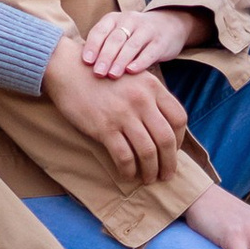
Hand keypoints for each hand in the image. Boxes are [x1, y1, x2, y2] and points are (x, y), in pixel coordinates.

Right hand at [41, 35, 190, 179]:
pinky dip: (129, 170)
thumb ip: (151, 97)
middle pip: (167, 139)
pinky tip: (128, 175)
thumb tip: (164, 125)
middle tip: (167, 174)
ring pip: (148, 151)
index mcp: (153, 87)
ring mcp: (123, 115)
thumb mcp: (134, 78)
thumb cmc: (102, 76)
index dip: (181, 139)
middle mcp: (142, 100)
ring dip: (151, 170)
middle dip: (170, 162)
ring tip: (149, 179)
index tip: (174, 150)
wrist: (69, 70)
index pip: (179, 118)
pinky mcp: (104, 127)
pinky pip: (124, 156)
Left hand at [79, 4, 198, 78]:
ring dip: (120, 61)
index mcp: (114, 19)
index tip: (86, 62)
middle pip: (115, 39)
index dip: (93, 45)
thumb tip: (80, 67)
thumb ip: (103, 45)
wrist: (169, 25)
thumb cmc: (134, 35)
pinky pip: (149, 52)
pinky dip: (140, 62)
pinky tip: (131, 71)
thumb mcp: (118, 33)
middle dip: (105, 56)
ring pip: (131, 45)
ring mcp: (146, 30)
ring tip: (112, 75)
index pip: (100, 31)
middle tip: (98, 73)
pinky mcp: (161, 42)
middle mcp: (130, 21)